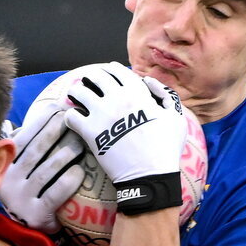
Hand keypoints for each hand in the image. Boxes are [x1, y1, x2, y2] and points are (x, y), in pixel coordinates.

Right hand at [0, 101, 86, 232]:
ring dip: (65, 154)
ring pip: (46, 171)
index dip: (40, 122)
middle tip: (73, 120)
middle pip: (35, 152)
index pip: (22, 139)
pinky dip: (68, 182)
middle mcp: (10, 182)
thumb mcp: (18, 168)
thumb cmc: (29, 190)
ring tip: (81, 143)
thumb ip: (25, 144)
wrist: (28, 229)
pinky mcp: (37, 215)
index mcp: (5, 167)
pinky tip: (80, 171)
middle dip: (54, 133)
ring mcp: (22, 199)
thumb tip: (47, 112)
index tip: (57, 108)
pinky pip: (54, 194)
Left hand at [64, 62, 186, 214]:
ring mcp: (101, 114)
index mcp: (137, 92)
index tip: (107, 74)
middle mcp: (117, 98)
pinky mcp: (90, 132)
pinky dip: (70, 116)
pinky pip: (71, 116)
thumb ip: (164, 94)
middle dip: (90, 78)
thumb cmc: (165, 148)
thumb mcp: (175, 117)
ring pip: (78, 92)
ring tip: (75, 98)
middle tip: (87, 84)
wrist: (150, 175)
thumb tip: (148, 81)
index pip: (117, 70)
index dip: (110, 70)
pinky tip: (75, 121)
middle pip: (95, 76)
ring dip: (76, 93)